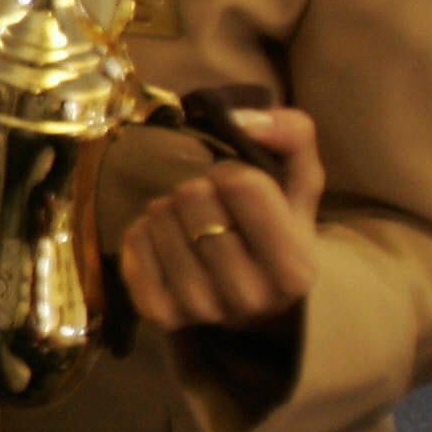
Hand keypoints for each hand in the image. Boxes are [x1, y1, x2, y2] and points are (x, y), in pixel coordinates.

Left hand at [118, 107, 321, 331]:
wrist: (250, 293)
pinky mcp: (159, 313)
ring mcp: (202, 309)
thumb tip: (242, 118)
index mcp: (294, 269)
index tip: (237, 187)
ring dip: (169, 207)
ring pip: (160, 217)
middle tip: (210, 206)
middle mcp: (250, 297)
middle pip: (193, 197)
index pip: (240, 184)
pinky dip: (143, 229)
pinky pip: (132, 242)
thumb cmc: (276, 227)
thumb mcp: (299, 182)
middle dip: (198, 188)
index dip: (232, 172)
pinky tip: (165, 239)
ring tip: (190, 223)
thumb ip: (292, 136)